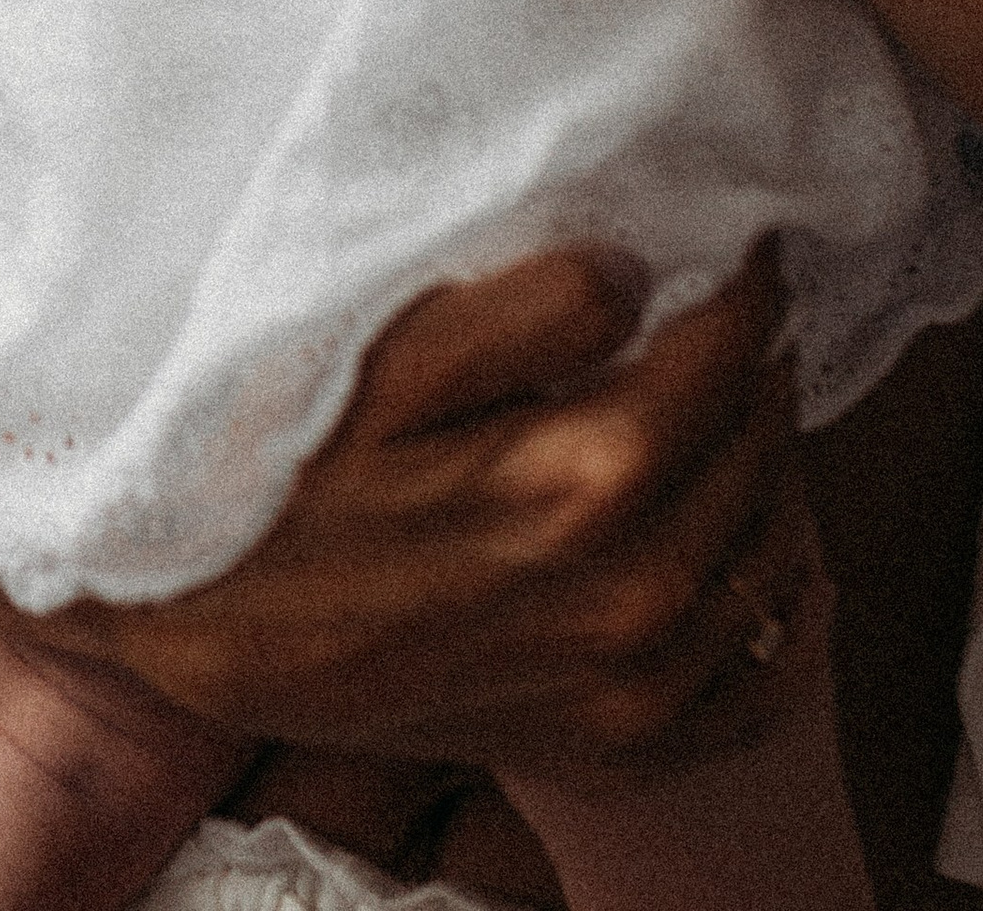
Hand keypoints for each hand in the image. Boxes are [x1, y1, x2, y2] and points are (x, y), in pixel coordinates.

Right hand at [52, 243, 823, 775]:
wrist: (199, 623)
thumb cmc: (283, 469)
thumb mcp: (383, 356)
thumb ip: (526, 308)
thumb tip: (638, 271)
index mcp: (579, 483)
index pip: (727, 354)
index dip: (748, 283)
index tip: (746, 236)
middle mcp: (626, 598)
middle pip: (757, 449)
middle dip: (761, 366)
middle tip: (748, 308)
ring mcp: (623, 689)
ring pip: (769, 557)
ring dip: (776, 470)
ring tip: (747, 404)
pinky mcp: (605, 746)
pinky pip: (751, 690)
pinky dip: (783, 617)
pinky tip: (768, 555)